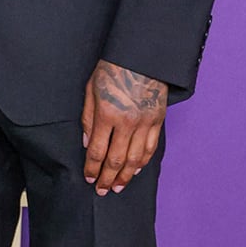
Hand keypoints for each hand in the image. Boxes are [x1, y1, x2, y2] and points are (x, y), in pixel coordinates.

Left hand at [81, 61, 166, 194]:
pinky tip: (135, 170)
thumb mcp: (90, 91)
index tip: (89, 178)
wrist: (141, 56)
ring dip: (126, 176)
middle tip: (102, 190)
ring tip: (118, 187)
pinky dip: (143, 161)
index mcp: (107, 114)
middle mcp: (127, 122)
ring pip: (135, 158)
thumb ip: (88, 119)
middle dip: (108, 178)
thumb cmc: (111, 70)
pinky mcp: (158, 120)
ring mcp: (145, 122)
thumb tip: (88, 145)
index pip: (98, 151)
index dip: (92, 168)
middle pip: (116, 160)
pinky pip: (151, 147)